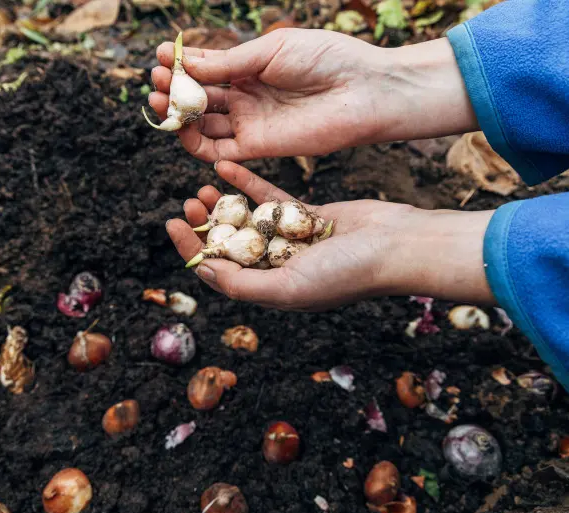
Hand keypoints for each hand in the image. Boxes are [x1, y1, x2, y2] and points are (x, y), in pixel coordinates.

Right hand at [149, 29, 476, 161]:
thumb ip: (228, 63)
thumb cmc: (325, 59)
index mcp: (250, 68)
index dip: (180, 65)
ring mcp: (250, 123)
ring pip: (203, 124)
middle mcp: (246, 97)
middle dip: (175, 89)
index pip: (206, 69)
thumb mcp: (270, 51)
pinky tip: (182, 129)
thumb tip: (186, 63)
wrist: (363, 91)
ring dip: (179, 115)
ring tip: (163, 101)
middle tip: (158, 81)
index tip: (160, 55)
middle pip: (199, 98)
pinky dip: (195, 144)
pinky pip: (218, 152)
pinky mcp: (257, 149)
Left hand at [167, 162, 496, 309]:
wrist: (396, 246)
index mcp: (270, 289)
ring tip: (201, 188)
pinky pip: (270, 197)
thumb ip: (242, 282)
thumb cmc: (346, 274)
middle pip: (229, 244)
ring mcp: (292, 239)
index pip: (219, 271)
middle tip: (188, 203)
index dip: (192, 249)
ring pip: (246, 219)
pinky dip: (248, 183)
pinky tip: (225, 167)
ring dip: (222, 204)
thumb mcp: (287, 287)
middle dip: (205, 224)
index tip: (172, 223)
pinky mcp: (307, 214)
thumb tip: (201, 268)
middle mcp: (278, 266)